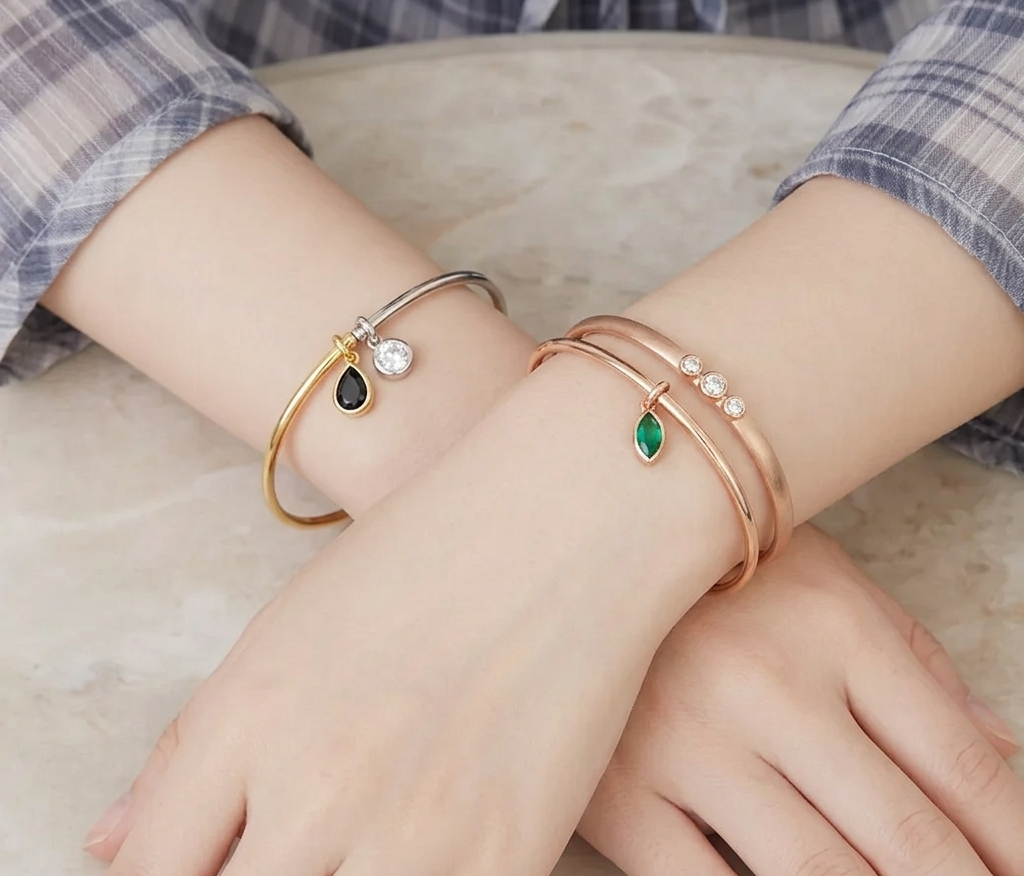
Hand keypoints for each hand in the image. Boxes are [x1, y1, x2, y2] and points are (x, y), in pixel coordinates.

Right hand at [580, 524, 1022, 875]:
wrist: (569, 545)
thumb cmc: (712, 569)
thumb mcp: (825, 585)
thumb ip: (915, 666)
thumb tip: (1003, 756)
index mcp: (833, 628)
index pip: (960, 763)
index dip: (1015, 839)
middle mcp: (769, 686)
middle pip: (908, 835)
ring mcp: (689, 743)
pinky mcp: (621, 792)